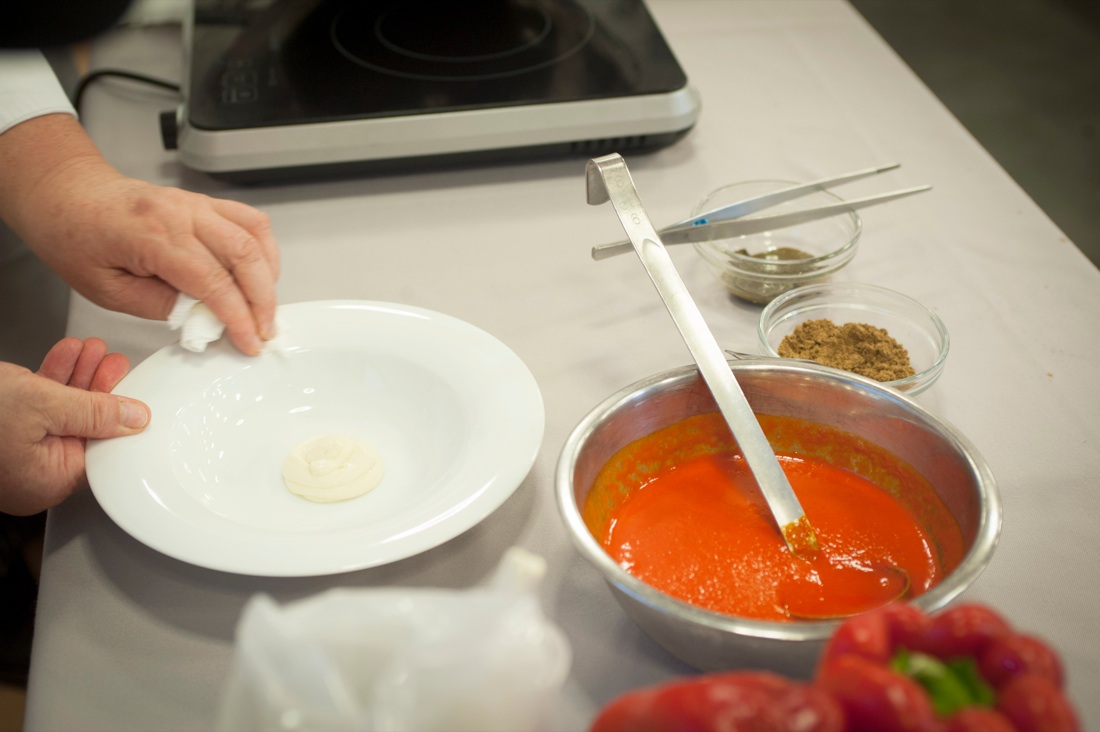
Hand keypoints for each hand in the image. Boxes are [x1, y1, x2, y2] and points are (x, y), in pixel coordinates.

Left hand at [0, 114, 279, 355]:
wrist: (65, 194)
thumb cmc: (74, 236)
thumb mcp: (106, 289)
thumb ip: (159, 305)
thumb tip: (201, 317)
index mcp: (154, 235)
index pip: (214, 281)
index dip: (238, 317)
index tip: (249, 342)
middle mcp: (182, 213)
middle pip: (245, 255)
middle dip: (263, 300)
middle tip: (265, 330)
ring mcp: (196, 203)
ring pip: (255, 234)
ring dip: (268, 274)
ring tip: (264, 306)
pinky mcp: (203, 203)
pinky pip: (248, 219)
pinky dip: (263, 248)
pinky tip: (259, 272)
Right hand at [0, 337, 149, 515]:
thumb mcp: (43, 404)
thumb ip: (94, 411)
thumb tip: (134, 418)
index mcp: (45, 482)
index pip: (100, 452)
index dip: (120, 418)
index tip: (133, 392)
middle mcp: (31, 475)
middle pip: (82, 430)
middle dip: (99, 389)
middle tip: (114, 364)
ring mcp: (15, 455)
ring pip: (60, 414)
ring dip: (78, 378)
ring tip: (93, 352)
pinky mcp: (2, 432)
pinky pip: (36, 408)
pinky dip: (51, 381)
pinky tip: (66, 357)